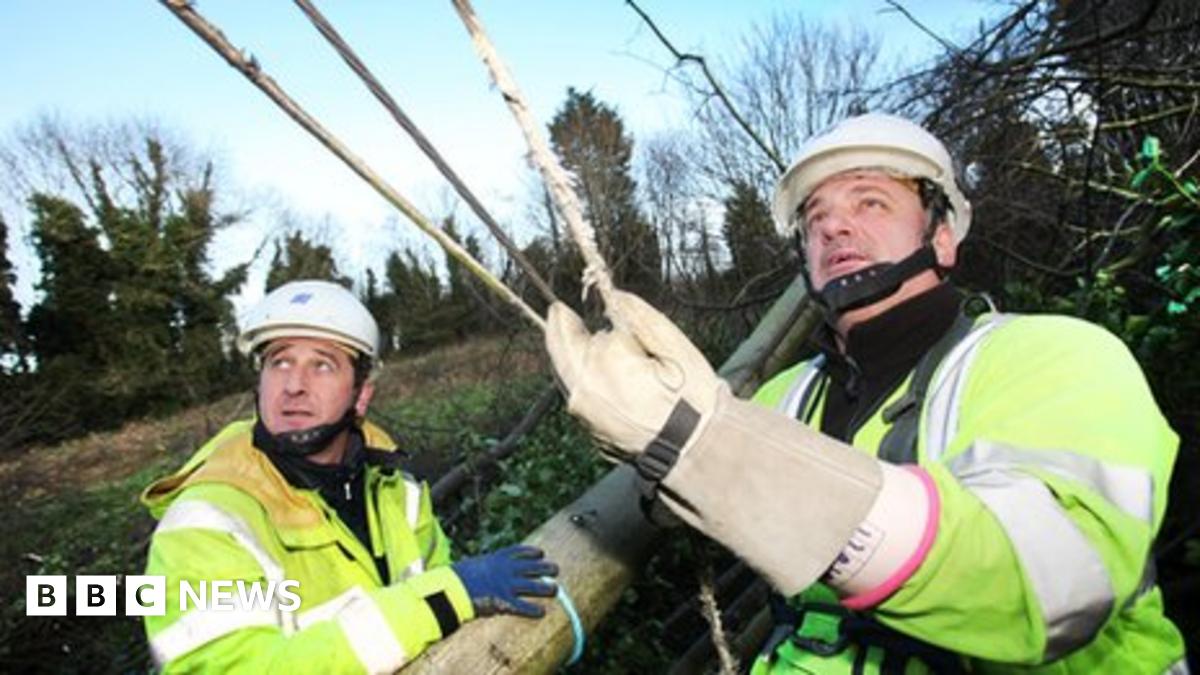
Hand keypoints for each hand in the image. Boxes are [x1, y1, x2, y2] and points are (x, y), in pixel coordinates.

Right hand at [452, 544, 557, 617]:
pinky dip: (533, 610)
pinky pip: (523, 607)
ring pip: (534, 586)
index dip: (532, 552)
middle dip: (546, 568)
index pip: (520, 551)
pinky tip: (542, 613)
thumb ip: (484, 567)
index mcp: (497, 558)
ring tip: (555, 590)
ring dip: (546, 588)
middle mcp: (506, 569)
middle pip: (533, 567)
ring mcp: (506, 585)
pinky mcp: (503, 601)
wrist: (451, 588)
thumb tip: (483, 569)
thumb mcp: (473, 566)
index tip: (541, 553)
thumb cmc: (456, 577)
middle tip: (556, 570)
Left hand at [544, 290, 721, 465]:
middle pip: (562, 346)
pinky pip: (573, 391)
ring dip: (566, 352)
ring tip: (570, 334)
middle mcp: (585, 387)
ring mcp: (582, 410)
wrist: (694, 450)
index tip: (591, 300)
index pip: (599, 328)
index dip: (602, 314)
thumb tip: (615, 297)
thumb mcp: (674, 347)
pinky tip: (588, 368)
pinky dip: (575, 375)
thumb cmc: (691, 398)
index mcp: (607, 362)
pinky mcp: (587, 426)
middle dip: (562, 327)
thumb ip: (640, 317)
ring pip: (564, 370)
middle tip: (558, 311)